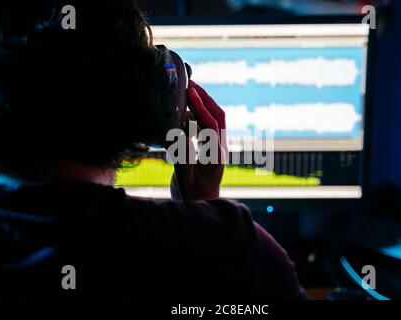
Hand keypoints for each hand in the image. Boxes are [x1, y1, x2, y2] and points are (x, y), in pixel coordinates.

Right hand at [170, 80, 227, 200]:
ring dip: (204, 104)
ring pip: (215, 119)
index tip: (190, 91)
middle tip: (191, 83)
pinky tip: (186, 112)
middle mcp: (220, 149)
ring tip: (188, 92)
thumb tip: (180, 134)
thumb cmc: (193, 195)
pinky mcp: (213, 148)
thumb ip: (183, 157)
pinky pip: (209, 126)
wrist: (203, 205)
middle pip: (219, 116)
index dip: (201, 107)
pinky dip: (199, 115)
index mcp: (215, 156)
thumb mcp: (184, 178)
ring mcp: (219, 147)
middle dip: (207, 98)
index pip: (212, 125)